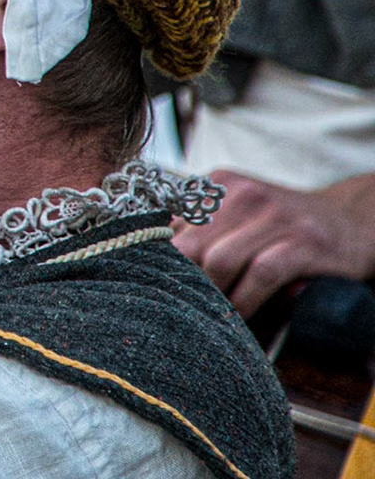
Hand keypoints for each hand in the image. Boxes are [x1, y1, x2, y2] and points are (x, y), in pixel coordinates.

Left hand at [173, 169, 374, 316]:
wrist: (352, 221)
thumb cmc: (282, 227)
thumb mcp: (240, 215)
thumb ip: (200, 231)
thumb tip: (150, 263)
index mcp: (218, 184)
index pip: (170, 227)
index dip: (162, 264)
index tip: (160, 290)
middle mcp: (243, 193)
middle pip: (190, 247)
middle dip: (186, 284)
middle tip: (188, 310)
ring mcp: (275, 215)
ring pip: (220, 261)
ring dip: (215, 297)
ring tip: (215, 317)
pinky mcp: (304, 242)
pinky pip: (260, 275)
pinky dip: (246, 301)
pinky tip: (243, 316)